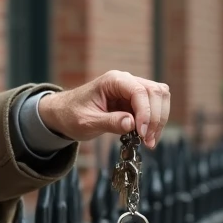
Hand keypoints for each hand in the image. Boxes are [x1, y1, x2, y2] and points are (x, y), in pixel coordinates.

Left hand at [38, 70, 170, 147]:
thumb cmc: (72, 114)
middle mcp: (125, 81)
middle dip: (155, 117)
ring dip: (158, 119)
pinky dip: (154, 122)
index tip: (141, 133)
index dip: (145, 112)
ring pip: (159, 98)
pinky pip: (153, 107)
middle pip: (155, 92)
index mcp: (112, 81)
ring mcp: (132, 90)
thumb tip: (131, 124)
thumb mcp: (87, 122)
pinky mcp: (134, 101)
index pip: (139, 91)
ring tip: (149, 141)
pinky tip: (146, 137)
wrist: (63, 114)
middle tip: (147, 140)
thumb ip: (109, 122)